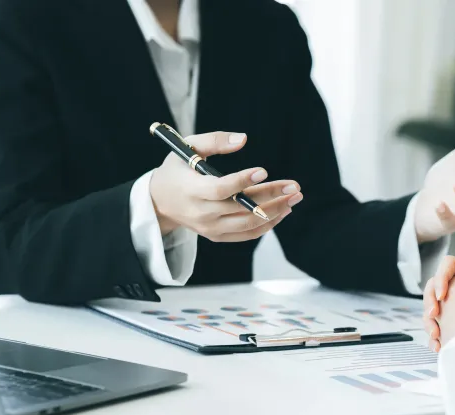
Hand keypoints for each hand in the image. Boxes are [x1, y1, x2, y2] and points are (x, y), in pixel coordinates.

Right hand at [150, 131, 303, 241]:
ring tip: (294, 197)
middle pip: (240, 208)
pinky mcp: (216, 236)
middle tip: (294, 186)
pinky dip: (267, 225)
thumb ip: (214, 140)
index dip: (241, 182)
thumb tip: (243, 139)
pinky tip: (283, 211)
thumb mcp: (188, 147)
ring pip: (248, 224)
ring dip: (275, 212)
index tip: (263, 171)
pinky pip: (246, 235)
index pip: (219, 190)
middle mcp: (200, 213)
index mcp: (191, 189)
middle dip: (270, 197)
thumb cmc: (177, 168)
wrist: (160, 200)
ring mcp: (209, 228)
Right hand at [435, 258, 454, 345]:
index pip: (447, 268)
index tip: (441, 295)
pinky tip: (437, 344)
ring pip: (434, 307)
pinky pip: (440, 324)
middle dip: (429, 300)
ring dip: (429, 320)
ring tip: (435, 334)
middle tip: (433, 315)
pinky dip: (435, 333)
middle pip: (435, 287)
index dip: (440, 278)